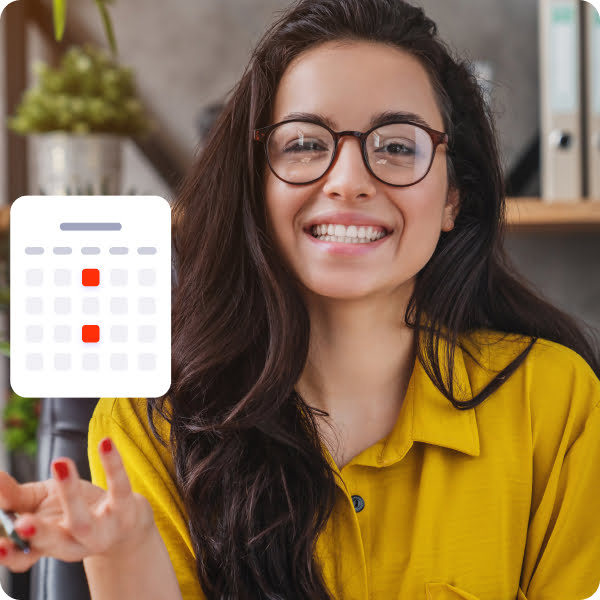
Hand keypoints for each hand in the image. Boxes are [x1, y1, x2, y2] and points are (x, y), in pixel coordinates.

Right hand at [0, 437, 154, 571]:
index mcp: (47, 544)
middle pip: (53, 542)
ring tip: (60, 462)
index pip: (23, 557)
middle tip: (23, 523)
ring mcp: (102, 530)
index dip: (10, 554)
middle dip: (38, 533)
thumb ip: (15, 497)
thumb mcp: (42, 505)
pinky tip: (104, 443)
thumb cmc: (73, 512)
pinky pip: (120, 487)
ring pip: (84, 520)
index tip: (0, 544)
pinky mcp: (125, 510)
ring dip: (70, 492)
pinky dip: (113, 464)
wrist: (125, 525)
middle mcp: (73, 543)